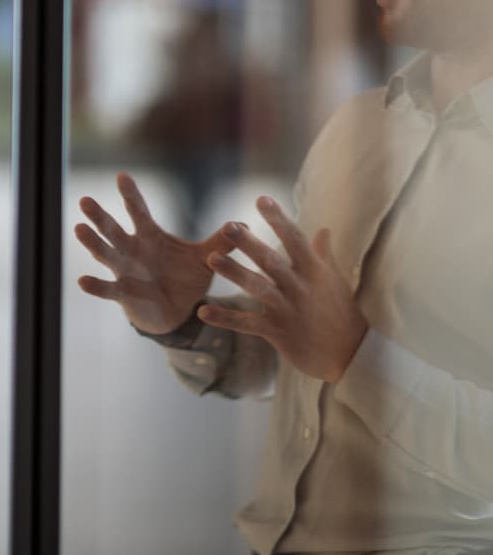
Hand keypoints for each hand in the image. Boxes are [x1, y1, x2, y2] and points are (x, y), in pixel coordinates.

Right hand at [75, 172, 234, 334]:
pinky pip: (107, 288)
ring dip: (92, 243)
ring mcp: (125, 271)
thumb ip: (220, 243)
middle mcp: (132, 250)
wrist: (178, 313)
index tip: (122, 175)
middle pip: (113, 229)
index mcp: (150, 236)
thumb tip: (243, 225)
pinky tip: (82, 280)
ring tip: (78, 229)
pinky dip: (95, 285)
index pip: (138, 211)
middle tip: (85, 200)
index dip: (131, 194)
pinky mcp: (123, 294)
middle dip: (99, 216)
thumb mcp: (204, 260)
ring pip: (105, 254)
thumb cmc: (186, 279)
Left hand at [198, 196, 366, 382]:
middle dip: (249, 244)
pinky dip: (225, 318)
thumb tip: (323, 229)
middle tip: (227, 226)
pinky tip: (203, 312)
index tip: (262, 199)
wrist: (352, 355)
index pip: (295, 239)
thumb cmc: (341, 312)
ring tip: (211, 259)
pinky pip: (247, 324)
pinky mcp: (278, 332)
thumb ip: (323, 254)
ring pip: (258, 288)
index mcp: (314, 271)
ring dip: (234, 273)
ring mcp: (288, 310)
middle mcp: (300, 287)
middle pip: (272, 261)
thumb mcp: (334, 280)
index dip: (279, 219)